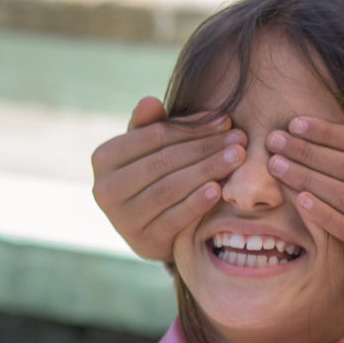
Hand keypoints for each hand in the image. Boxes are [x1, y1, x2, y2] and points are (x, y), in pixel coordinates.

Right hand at [91, 97, 245, 261]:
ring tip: (236, 158)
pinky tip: (218, 190)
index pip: (152, 137)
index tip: (225, 120)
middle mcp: (105, 189)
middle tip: (239, 139)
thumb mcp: (148, 150)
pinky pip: (174, 217)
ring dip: (207, 170)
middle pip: (163, 162)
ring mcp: (122, 219)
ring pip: (170, 188)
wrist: (151, 229)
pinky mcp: (143, 241)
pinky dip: (197, 202)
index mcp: (104, 159)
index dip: (191, 128)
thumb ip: (149, 125)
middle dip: (205, 148)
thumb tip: (150, 101)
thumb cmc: (152, 177)